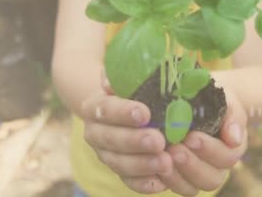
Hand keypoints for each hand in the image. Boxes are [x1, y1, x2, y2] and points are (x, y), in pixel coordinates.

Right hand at [80, 70, 173, 193]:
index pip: (105, 109)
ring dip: (143, 164)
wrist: (121, 110)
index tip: (145, 113)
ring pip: (119, 163)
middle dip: (135, 141)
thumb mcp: (129, 80)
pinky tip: (161, 181)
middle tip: (159, 140)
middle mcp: (95, 133)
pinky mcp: (118, 171)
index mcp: (95, 107)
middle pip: (111, 139)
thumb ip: (124, 77)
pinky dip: (144, 183)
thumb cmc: (132, 91)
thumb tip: (110, 79)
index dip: (123, 112)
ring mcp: (105, 154)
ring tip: (166, 162)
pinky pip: (128, 181)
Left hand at [159, 88, 247, 195]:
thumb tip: (234, 138)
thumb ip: (233, 116)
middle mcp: (217, 167)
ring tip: (163, 156)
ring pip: (192, 188)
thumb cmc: (211, 99)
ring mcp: (198, 176)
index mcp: (231, 148)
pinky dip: (164, 180)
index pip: (227, 157)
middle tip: (174, 149)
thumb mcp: (225, 100)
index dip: (210, 149)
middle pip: (211, 179)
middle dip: (192, 164)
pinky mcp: (179, 179)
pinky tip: (153, 166)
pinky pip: (173, 188)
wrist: (193, 99)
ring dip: (177, 175)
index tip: (191, 136)